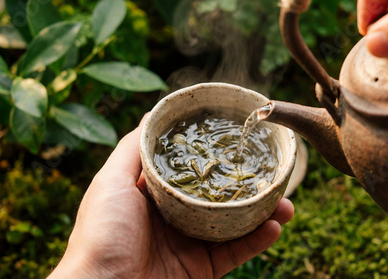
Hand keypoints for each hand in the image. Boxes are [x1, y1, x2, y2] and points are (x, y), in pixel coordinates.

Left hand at [48, 114, 293, 278]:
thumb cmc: (101, 234)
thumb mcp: (111, 181)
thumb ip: (133, 149)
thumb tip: (152, 115)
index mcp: (153, 195)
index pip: (190, 170)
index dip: (213, 156)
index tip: (236, 139)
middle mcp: (173, 217)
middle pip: (217, 197)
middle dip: (245, 185)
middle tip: (269, 171)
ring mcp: (188, 244)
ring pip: (233, 224)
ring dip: (262, 212)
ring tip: (286, 201)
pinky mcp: (200, 270)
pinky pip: (235, 253)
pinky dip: (258, 241)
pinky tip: (276, 225)